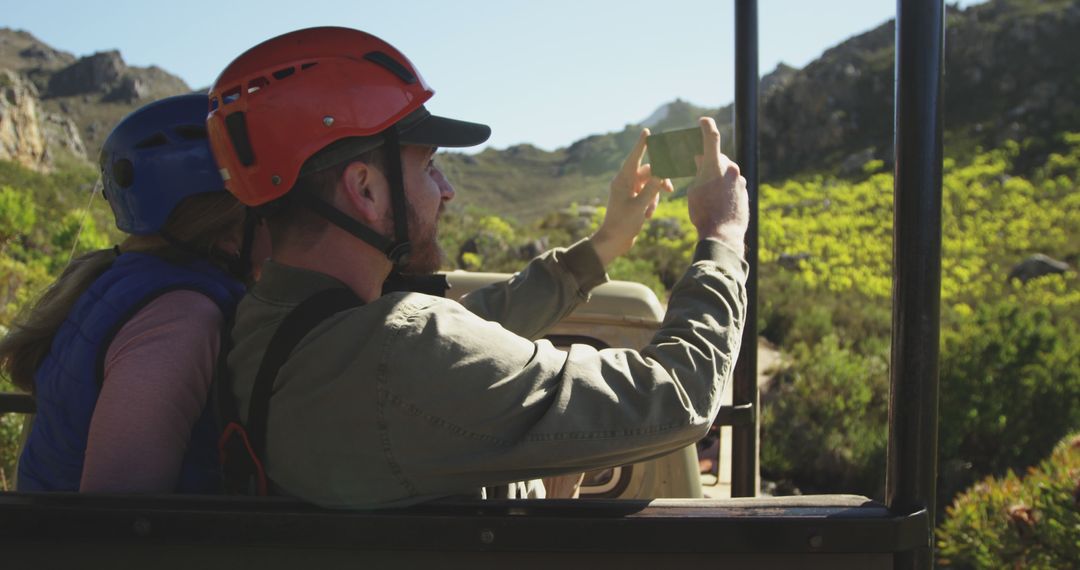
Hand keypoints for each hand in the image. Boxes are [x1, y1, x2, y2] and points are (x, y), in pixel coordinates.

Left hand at [591, 129, 673, 266]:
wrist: (614, 241)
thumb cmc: (623, 223)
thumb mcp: (640, 206)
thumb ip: (652, 188)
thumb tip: (661, 172)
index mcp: (622, 180)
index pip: (634, 158)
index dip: (642, 144)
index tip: (647, 132)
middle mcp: (625, 183)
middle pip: (647, 171)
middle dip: (659, 180)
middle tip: (669, 188)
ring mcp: (629, 191)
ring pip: (650, 184)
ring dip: (654, 196)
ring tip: (649, 211)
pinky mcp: (633, 200)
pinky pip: (647, 194)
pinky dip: (650, 203)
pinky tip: (647, 216)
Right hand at [687, 117, 747, 256]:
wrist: (723, 234)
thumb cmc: (703, 212)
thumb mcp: (693, 190)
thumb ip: (699, 173)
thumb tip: (703, 163)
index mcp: (715, 165)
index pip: (710, 138)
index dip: (706, 126)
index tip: (703, 120)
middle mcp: (731, 169)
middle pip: (718, 159)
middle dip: (708, 163)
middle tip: (698, 171)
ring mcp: (740, 180)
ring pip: (726, 173)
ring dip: (717, 179)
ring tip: (708, 196)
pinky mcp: (745, 192)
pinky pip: (732, 186)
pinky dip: (724, 190)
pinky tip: (718, 203)